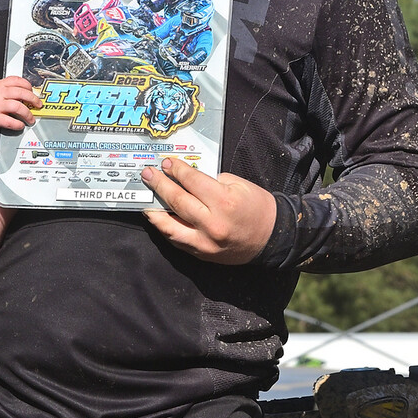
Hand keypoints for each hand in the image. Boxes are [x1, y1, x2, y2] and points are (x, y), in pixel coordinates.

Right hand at [0, 76, 39, 132]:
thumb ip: (6, 87)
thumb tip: (23, 92)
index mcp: (0, 85)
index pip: (18, 81)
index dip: (28, 86)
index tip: (32, 91)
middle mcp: (0, 94)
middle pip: (22, 93)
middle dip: (33, 99)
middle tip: (38, 105)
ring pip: (18, 107)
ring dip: (28, 114)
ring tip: (31, 119)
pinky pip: (9, 121)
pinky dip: (17, 124)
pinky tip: (20, 125)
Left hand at [142, 158, 276, 263]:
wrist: (272, 238)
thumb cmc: (258, 208)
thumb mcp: (239, 185)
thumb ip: (211, 182)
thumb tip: (187, 179)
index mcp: (224, 201)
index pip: (191, 182)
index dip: (176, 170)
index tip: (166, 163)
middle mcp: (212, 223)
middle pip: (177, 201)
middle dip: (160, 185)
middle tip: (149, 175)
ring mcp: (205, 242)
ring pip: (170, 226)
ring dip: (154, 212)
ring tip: (146, 201)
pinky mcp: (202, 253)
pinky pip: (177, 240)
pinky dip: (166, 228)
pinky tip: (159, 218)